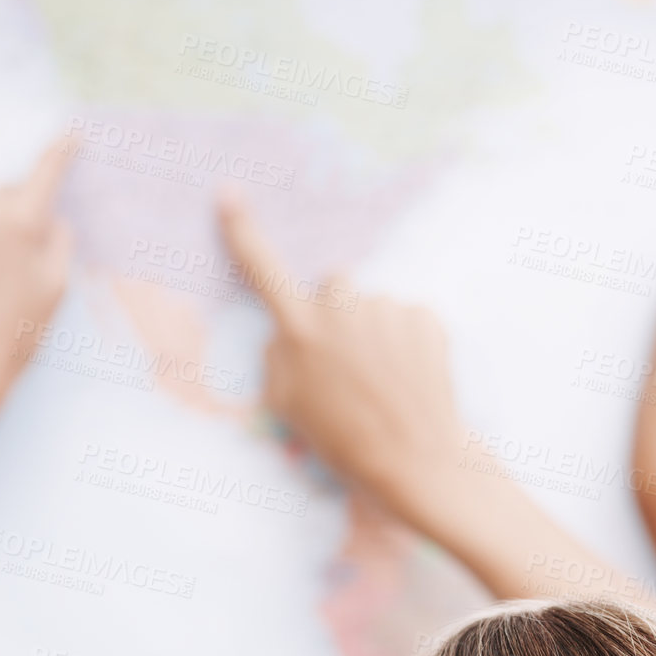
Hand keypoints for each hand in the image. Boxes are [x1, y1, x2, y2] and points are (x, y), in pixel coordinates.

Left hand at [0, 142, 72, 419]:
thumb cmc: (14, 336)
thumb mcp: (55, 290)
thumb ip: (57, 244)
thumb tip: (50, 222)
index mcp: (14, 223)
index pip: (42, 175)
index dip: (59, 153)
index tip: (71, 136)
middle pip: (1, 196)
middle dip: (16, 214)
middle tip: (24, 258)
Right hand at [219, 190, 465, 513]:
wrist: (414, 462)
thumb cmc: (343, 440)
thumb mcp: (286, 407)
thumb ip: (277, 357)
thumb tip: (285, 331)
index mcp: (300, 330)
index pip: (264, 270)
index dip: (243, 230)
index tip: (229, 193)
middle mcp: (342, 309)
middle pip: (335, 285)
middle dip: (340, 311)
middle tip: (352, 362)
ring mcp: (387, 311)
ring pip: (376, 306)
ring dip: (378, 332)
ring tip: (386, 382)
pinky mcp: (426, 318)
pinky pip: (411, 319)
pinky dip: (411, 343)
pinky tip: (412, 378)